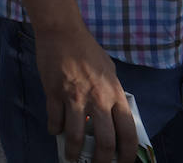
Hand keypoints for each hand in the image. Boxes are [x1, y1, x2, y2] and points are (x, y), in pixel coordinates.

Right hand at [36, 27, 136, 162]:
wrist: (62, 32)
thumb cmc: (87, 49)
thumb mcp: (109, 70)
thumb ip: (112, 93)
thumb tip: (112, 115)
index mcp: (115, 93)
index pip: (128, 132)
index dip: (127, 154)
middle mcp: (98, 98)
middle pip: (104, 141)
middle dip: (101, 161)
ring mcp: (75, 97)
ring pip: (75, 136)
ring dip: (72, 152)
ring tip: (71, 158)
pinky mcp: (54, 93)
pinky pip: (55, 121)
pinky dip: (55, 130)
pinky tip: (55, 131)